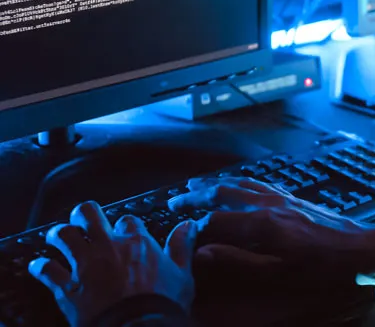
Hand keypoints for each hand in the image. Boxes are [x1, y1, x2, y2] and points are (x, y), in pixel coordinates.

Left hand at [28, 201, 196, 326]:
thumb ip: (182, 246)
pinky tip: (39, 267)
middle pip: (88, 215)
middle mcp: (108, 247)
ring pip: (63, 236)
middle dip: (83, 215)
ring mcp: (85, 265)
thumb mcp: (183, 274)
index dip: (126, 225)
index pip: (127, 221)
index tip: (126, 231)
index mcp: (137, 242)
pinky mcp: (68, 287)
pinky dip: (40, 267)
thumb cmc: (162, 304)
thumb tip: (188, 225)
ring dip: (58, 235)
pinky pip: (47, 270)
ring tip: (57, 237)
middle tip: (82, 220)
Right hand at [168, 177, 374, 278]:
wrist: (361, 250)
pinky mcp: (296, 197)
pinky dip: (242, 182)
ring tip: (199, 188)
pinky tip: (241, 186)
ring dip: (217, 184)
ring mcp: (284, 197)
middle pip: (224, 192)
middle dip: (197, 196)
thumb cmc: (322, 267)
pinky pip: (262, 183)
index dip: (194, 227)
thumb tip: (203, 252)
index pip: (215, 220)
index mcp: (261, 223)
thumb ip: (238, 261)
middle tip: (177, 201)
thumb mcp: (277, 272)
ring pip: (242, 183)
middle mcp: (269, 203)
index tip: (179, 234)